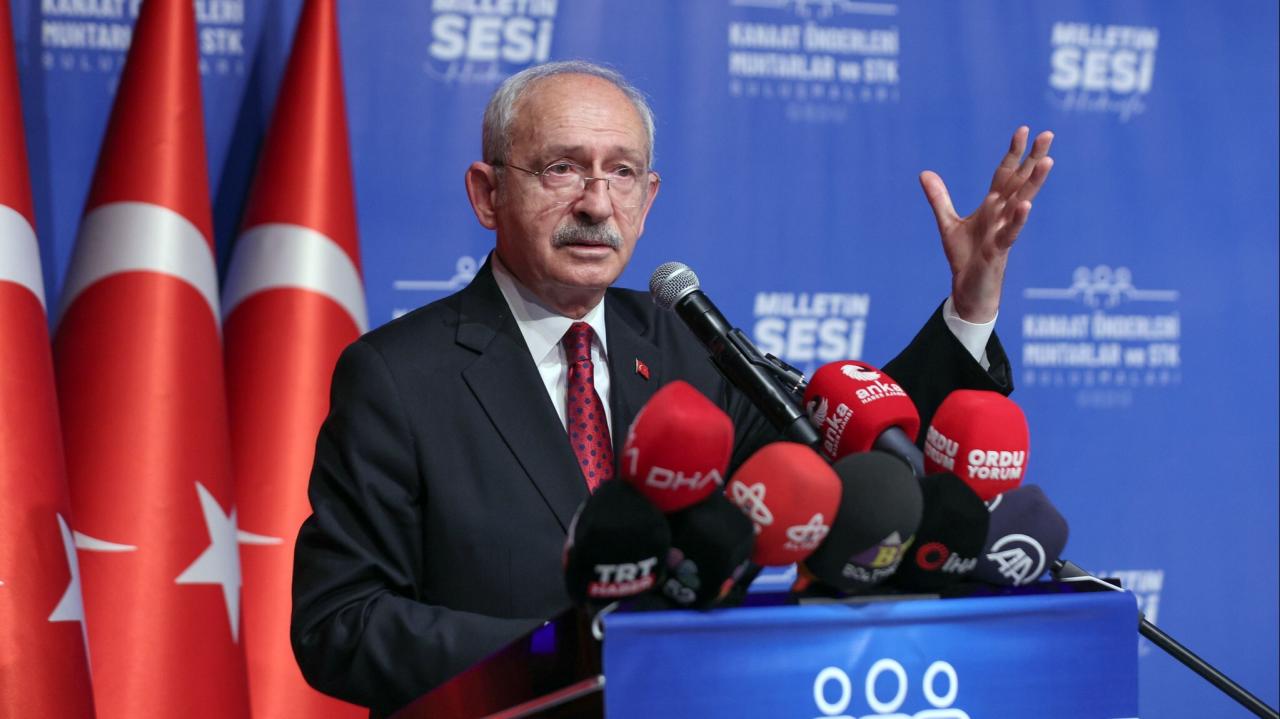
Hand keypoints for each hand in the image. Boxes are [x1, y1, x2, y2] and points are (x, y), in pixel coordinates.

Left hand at [920, 127, 1053, 322]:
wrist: (968, 289)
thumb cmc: (965, 257)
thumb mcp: (948, 223)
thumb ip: (939, 198)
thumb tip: (924, 173)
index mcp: (992, 206)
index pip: (1005, 174)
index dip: (1013, 152)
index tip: (1024, 129)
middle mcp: (1002, 214)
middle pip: (1020, 181)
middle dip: (1033, 159)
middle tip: (1048, 134)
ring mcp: (1003, 230)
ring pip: (1021, 202)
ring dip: (1034, 182)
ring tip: (1048, 161)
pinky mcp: (998, 250)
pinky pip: (1010, 232)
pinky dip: (1018, 219)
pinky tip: (1025, 204)